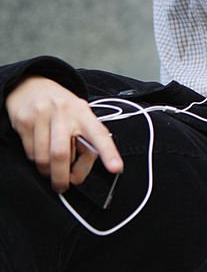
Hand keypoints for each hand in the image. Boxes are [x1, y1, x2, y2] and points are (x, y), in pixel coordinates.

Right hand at [6, 76, 122, 192]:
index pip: (98, 134)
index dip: (108, 152)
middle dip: (62, 177)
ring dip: (48, 171)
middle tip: (63, 186)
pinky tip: (41, 153)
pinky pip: (30, 153)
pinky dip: (36, 161)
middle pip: (61, 154)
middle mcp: (63, 112)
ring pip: (43, 158)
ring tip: (52, 170)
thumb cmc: (61, 107)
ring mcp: (41, 116)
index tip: (116, 168)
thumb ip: (85, 139)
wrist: (31, 85)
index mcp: (83, 112)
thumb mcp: (79, 115)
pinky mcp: (24, 121)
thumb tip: (80, 172)